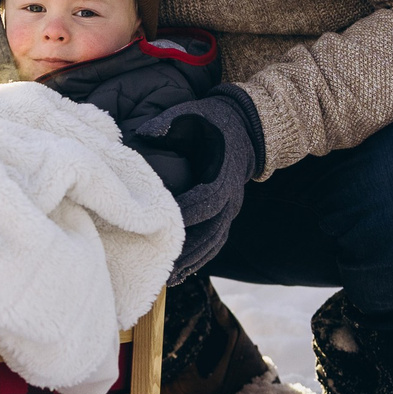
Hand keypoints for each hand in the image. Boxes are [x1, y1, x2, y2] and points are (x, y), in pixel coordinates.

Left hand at [126, 87, 264, 278]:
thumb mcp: (193, 113)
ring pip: (213, 243)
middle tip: (158, 267)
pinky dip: (199, 260)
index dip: (186, 214)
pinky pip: (215, 243)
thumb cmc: (215, 119)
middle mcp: (230, 197)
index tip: (161, 225)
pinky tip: (179, 274)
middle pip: (211, 231)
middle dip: (186, 250)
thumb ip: (170, 123)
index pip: (207, 200)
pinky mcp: (225, 214)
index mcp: (223, 174)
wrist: (249, 127)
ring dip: (192, 262)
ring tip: (166, 280)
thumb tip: (144, 133)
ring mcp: (230, 208)